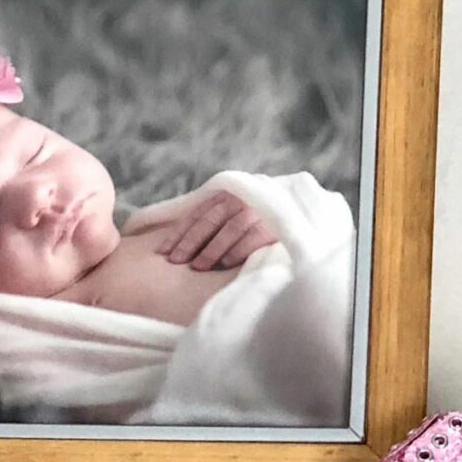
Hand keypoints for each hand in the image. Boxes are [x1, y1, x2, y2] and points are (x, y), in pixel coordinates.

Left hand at [159, 190, 273, 270]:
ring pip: (231, 228)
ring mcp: (259, 210)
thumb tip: (175, 248)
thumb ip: (210, 223)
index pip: (198, 213)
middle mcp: (242, 199)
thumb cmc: (257, 220)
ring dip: (212, 249)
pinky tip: (226, 264)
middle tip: (176, 261)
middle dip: (191, 242)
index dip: (179, 232)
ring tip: (197, 267)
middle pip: (211, 220)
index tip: (163, 252)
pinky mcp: (275, 224)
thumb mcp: (233, 213)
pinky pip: (254, 237)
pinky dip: (238, 250)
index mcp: (227, 195)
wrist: (298, 213)